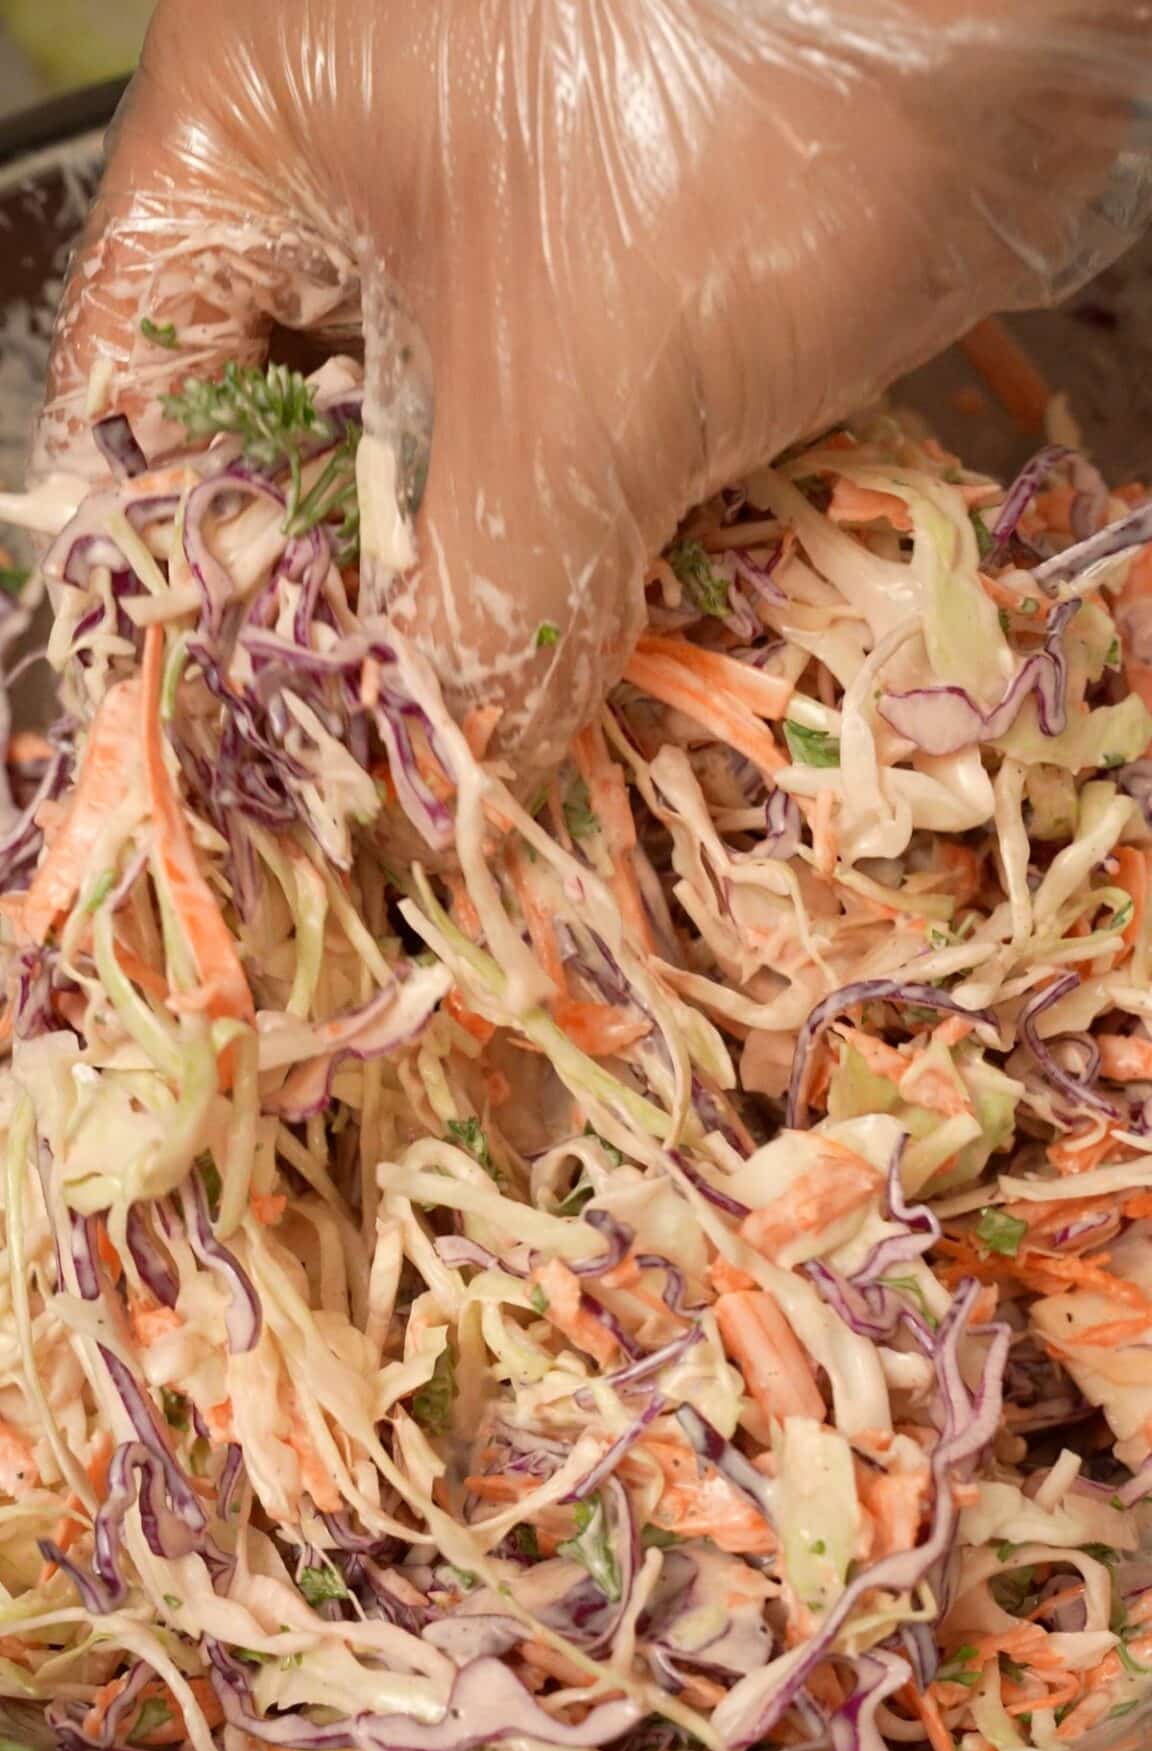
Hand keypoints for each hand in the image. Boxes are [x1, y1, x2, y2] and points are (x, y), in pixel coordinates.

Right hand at [38, 0, 1151, 770]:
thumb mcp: (572, 406)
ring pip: (435, 427)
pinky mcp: (617, 231)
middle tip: (383, 736)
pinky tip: (594, 622)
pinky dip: (572, 516)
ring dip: (474, 569)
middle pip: (291, 421)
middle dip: (349, 588)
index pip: (133, 381)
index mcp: (258, 123)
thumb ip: (476, 615)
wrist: (998, 3)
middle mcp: (353, 145)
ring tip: (490, 706)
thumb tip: (433, 781)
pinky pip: (550, 405)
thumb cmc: (741, 126)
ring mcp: (491, 184)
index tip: (245, 716)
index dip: (178, 572)